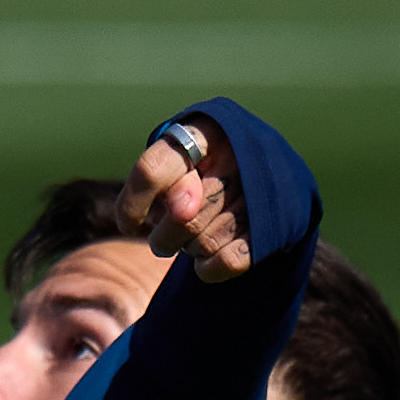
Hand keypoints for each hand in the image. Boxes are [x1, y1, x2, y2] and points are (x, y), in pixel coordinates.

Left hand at [129, 119, 254, 279]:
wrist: (262, 168)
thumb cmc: (198, 165)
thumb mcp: (173, 159)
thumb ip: (157, 180)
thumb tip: (179, 211)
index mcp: (204, 131)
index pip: (152, 172)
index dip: (133, 203)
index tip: (129, 223)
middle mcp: (236, 158)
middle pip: (181, 219)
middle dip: (163, 236)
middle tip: (166, 233)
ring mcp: (257, 193)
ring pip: (202, 243)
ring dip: (188, 249)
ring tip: (195, 232)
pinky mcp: (271, 227)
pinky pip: (228, 261)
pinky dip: (209, 267)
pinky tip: (208, 255)